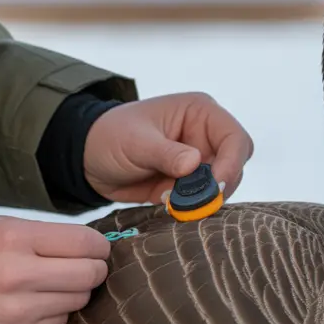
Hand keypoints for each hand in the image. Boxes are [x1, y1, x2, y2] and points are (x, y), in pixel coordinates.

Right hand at [0, 215, 109, 323]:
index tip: (97, 249)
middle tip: (86, 267)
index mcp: (16, 239)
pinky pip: (59, 322)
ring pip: (79, 300)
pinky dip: (56, 311)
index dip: (99, 246)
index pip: (84, 243)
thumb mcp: (0, 226)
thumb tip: (89, 246)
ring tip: (55, 285)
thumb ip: (45, 235)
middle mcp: (20, 275)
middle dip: (95, 269)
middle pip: (89, 274)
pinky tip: (38, 303)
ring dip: (75, 292)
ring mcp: (20, 310)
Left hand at [83, 92, 253, 204]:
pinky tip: (170, 209)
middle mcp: (205, 137)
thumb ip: (166, 153)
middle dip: (221, 186)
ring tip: (173, 203)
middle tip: (197, 203)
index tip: (217, 186)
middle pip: (235, 165)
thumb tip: (194, 163)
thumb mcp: (136, 142)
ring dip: (204, 201)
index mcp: (200, 114)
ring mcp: (198, 164)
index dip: (232, 163)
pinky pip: (202, 202)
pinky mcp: (187, 186)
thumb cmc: (111, 136)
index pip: (235, 138)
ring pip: (221, 188)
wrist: (88, 159)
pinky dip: (191, 210)